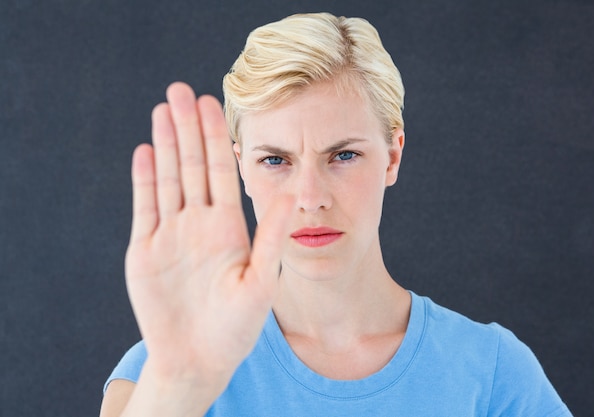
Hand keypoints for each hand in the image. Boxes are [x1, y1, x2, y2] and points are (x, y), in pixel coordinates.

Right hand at [124, 82, 292, 392]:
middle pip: (192, 165)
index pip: (222, 172)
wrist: (198, 358)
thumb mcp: (261, 281)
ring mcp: (171, 234)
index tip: (215, 103)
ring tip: (163, 108)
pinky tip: (146, 151)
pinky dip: (144, 180)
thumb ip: (272, 237)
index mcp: (229, 227)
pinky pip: (145, 207)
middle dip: (188, 128)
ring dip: (165, 143)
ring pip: (168, 178)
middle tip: (181, 90)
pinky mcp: (145, 250)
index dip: (217, 138)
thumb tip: (293, 194)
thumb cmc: (236, 327)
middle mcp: (200, 223)